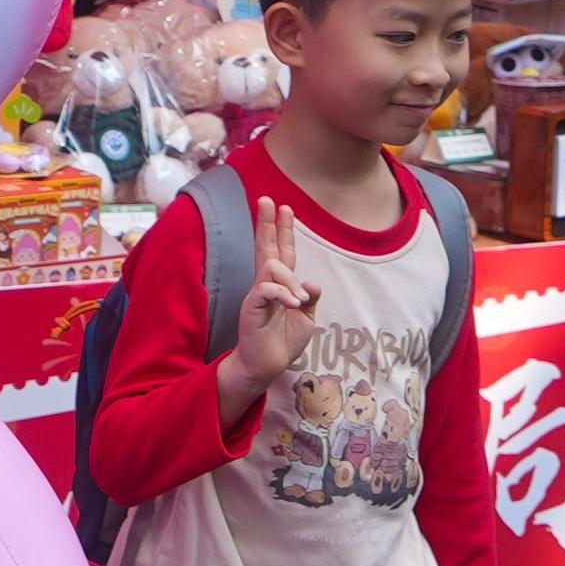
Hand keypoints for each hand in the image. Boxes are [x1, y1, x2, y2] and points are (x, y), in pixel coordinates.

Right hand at [219, 204, 320, 412]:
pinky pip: (266, 289)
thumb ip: (309, 299)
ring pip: (272, 267)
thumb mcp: (305, 319)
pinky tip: (293, 303)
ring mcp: (257, 295)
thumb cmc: (283, 343)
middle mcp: (266, 285)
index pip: (282, 252)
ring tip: (300, 299)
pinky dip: (283, 294)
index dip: (283, 230)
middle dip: (267, 223)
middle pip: (266, 247)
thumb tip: (313, 283)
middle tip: (266, 199)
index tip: (284, 207)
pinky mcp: (251, 307)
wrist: (266, 366)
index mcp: (280, 286)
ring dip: (290, 280)